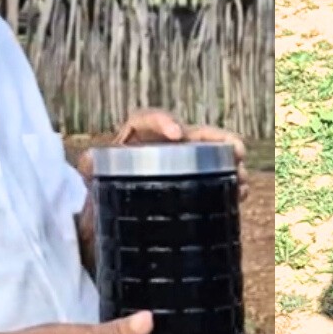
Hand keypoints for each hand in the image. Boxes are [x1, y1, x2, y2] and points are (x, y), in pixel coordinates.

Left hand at [80, 108, 249, 200]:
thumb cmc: (100, 189)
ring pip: (211, 156)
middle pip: (195, 134)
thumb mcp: (94, 176)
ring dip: (230, 164)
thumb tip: (89, 159)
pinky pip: (214, 178)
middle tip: (237, 151)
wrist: (105, 215)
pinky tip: (240, 193)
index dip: (163, 120)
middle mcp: (163, 145)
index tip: (177, 134)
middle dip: (219, 139)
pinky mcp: (190, 182)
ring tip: (242, 177)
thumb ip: (92, 165)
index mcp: (136, 137)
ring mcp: (181, 164)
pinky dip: (229, 184)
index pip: (148, 119)